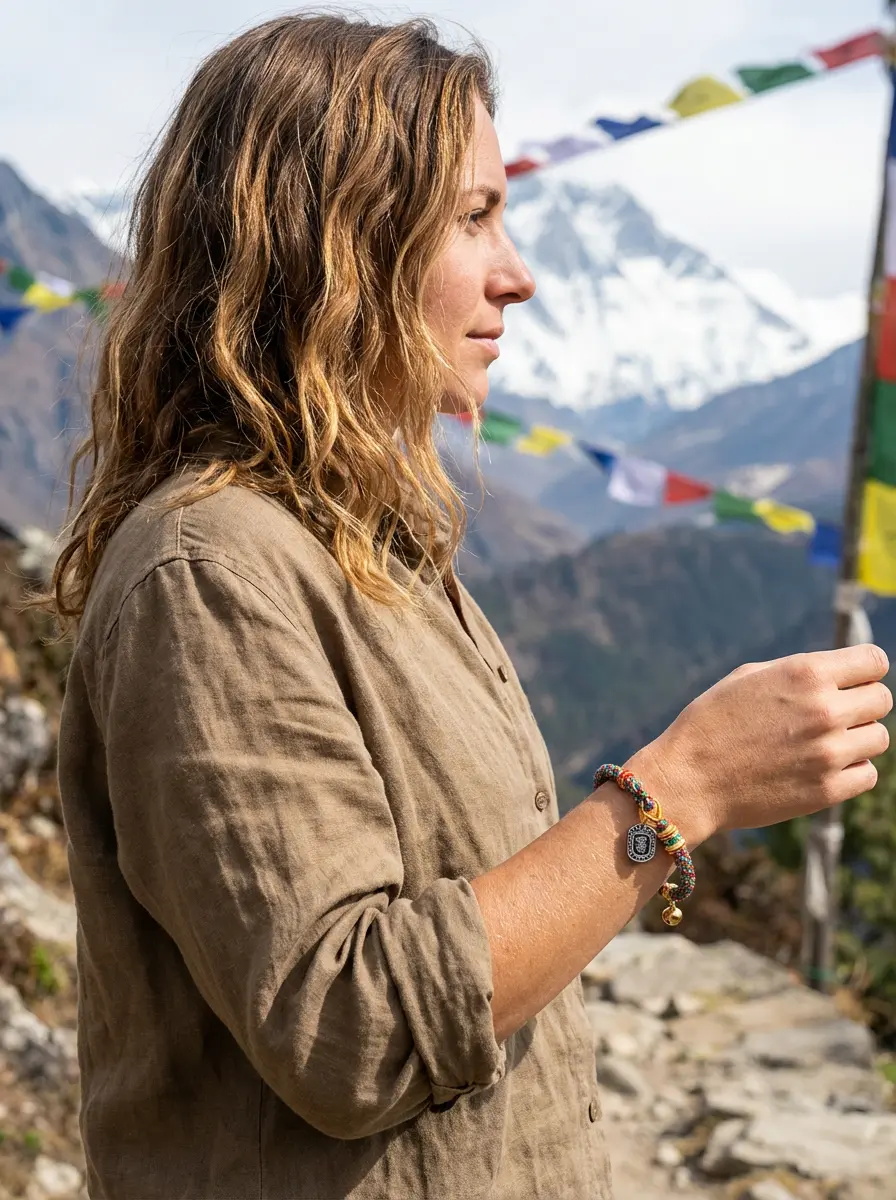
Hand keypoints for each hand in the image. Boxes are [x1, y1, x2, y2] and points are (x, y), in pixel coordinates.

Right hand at [627, 644, 892, 844]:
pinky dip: (850, 771)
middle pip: (882, 699)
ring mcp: (829, 753)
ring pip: (878, 738)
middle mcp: (825, 710)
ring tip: (821, 744)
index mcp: (806, 673)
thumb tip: (840, 673)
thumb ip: (800, 672)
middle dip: (861, 704)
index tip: (850, 681)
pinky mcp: (828, 790)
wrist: (688, 780)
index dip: (863, 670)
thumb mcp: (748, 678)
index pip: (875, 661)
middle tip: (832, 716)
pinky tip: (820, 768)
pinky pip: (867, 774)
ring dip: (856, 739)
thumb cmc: (711, 723)